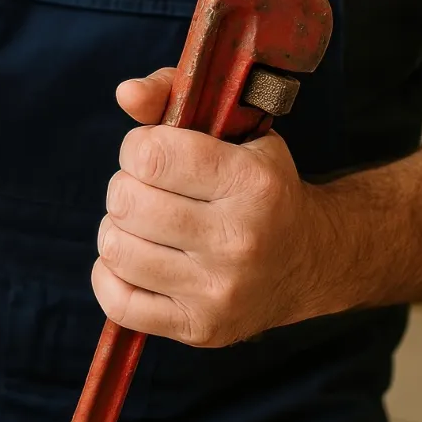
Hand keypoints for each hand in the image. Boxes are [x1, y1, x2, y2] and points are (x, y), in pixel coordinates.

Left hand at [92, 69, 343, 346]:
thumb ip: (173, 97)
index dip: (137, 147)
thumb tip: (125, 93)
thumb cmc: (258, 184)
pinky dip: (110, 275)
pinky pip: (118, 302)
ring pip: (117, 249)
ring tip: (144, 223)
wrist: (310, 260)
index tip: (152, 151)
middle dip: (126, 187)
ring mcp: (220, 291)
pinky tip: (135, 259)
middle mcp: (240, 240)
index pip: (151, 156)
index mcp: (253, 183)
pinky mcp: (200, 328)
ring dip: (118, 229)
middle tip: (148, 189)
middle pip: (128, 202)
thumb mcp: (234, 128)